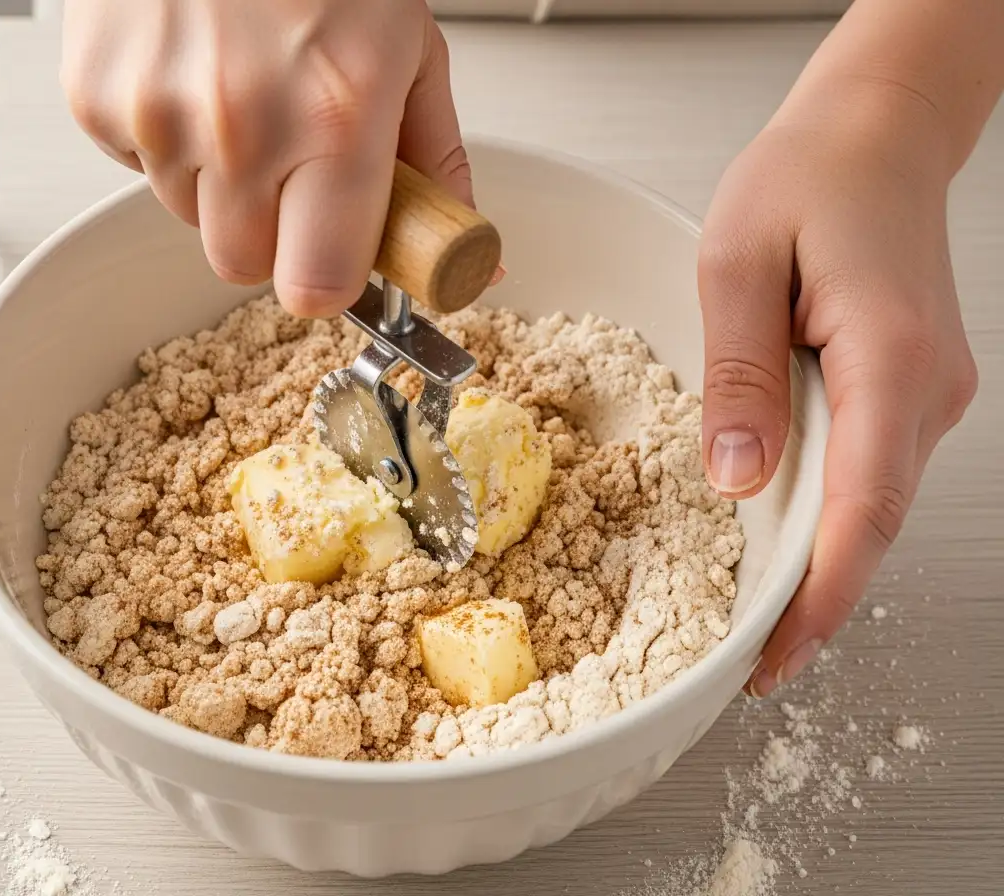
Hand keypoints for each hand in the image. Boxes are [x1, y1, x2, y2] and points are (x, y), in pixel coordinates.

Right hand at [60, 0, 471, 317]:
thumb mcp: (409, 46)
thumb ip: (435, 164)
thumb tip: (467, 252)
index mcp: (338, 117)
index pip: (316, 286)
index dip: (327, 282)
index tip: (334, 259)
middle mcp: (242, 126)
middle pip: (242, 266)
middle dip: (272, 235)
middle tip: (292, 166)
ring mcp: (158, 112)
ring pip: (189, 216)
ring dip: (218, 181)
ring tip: (242, 94)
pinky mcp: (98, 97)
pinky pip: (136, 166)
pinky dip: (165, 138)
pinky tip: (191, 71)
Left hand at [698, 82, 978, 697]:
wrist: (872, 136)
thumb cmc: (807, 179)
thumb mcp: (737, 264)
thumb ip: (739, 375)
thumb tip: (739, 477)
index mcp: (888, 358)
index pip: (863, 506)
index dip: (821, 595)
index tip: (776, 656)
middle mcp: (927, 388)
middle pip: (872, 522)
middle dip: (813, 601)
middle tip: (748, 662)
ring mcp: (928, 393)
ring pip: (871, 502)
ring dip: (816, 561)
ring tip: (751, 617)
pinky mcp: (909, 390)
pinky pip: (867, 469)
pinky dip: (825, 512)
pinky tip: (777, 538)